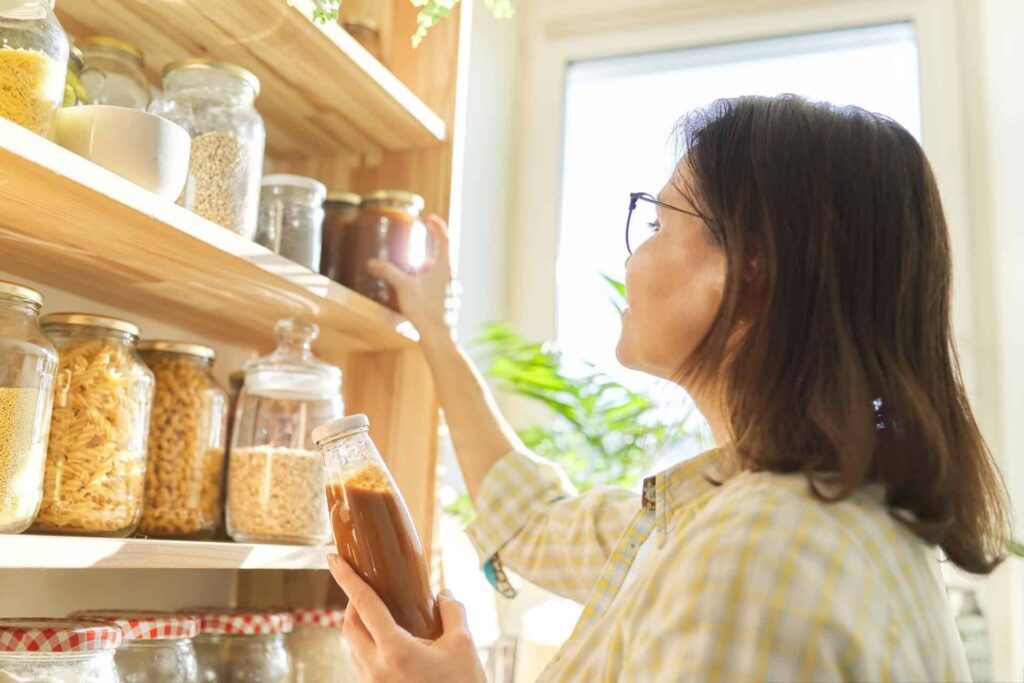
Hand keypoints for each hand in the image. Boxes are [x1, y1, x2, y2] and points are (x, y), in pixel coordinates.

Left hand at [328, 554, 485, 682]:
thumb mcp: (464, 644)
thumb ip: (452, 611)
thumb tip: (443, 593)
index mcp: (395, 649)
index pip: (364, 604)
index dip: (347, 578)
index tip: (333, 558)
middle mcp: (376, 667)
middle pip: (349, 624)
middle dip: (352, 601)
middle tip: (367, 585)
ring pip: (352, 646)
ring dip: (358, 624)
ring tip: (380, 612)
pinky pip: (361, 662)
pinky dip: (366, 644)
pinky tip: (386, 641)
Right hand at [368, 214, 452, 341]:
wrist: (439, 338)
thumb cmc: (425, 309)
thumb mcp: (403, 286)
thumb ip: (388, 272)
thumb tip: (372, 263)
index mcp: (446, 267)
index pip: (445, 239)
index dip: (438, 226)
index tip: (430, 219)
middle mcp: (453, 277)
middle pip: (442, 258)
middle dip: (426, 256)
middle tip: (413, 258)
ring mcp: (453, 291)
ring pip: (440, 275)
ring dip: (427, 273)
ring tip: (412, 277)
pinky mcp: (449, 304)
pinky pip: (440, 288)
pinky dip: (429, 286)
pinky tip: (416, 295)